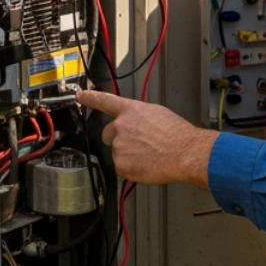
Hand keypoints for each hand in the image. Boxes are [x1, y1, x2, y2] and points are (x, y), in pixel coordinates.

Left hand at [75, 90, 216, 187]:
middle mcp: (120, 126)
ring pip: (118, 153)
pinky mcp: (121, 165)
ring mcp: (119, 146)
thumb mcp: (158, 114)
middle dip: (119, 140)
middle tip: (139, 145)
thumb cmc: (177, 135)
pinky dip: (133, 170)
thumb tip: (136, 124)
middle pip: (108, 134)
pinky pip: (123, 169)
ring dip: (130, 156)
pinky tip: (148, 165)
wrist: (185, 152)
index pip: (104, 101)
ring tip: (150, 155)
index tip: (80, 96)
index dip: (90, 98)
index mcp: (130, 110)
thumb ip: (139, 117)